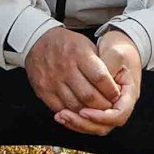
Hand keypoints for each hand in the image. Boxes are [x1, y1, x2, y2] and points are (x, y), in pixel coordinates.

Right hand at [26, 24, 143, 133]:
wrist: (36, 41)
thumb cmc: (68, 45)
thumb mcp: (87, 45)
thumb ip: (100, 65)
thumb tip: (114, 88)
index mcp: (79, 54)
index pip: (100, 79)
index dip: (111, 91)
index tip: (116, 95)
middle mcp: (65, 68)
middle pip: (89, 96)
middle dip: (103, 106)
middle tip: (108, 108)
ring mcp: (52, 81)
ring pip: (75, 106)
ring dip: (88, 112)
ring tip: (95, 111)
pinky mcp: (43, 90)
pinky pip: (60, 108)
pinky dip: (72, 113)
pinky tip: (79, 111)